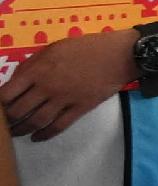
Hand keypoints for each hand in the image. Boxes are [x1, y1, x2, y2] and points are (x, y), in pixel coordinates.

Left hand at [0, 30, 132, 139]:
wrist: (118, 55)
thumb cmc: (84, 48)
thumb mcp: (52, 49)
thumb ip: (32, 65)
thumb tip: (16, 81)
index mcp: (37, 70)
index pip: (7, 93)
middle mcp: (47, 87)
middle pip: (19, 110)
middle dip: (8, 120)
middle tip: (5, 124)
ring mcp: (64, 100)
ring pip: (37, 121)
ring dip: (23, 129)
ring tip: (16, 133)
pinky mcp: (80, 108)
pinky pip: (59, 125)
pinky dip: (45, 134)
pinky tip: (37, 137)